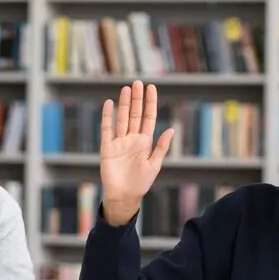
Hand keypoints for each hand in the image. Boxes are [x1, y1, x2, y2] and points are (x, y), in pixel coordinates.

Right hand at [98, 81, 173, 225]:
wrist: (124, 196)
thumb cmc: (141, 183)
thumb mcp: (154, 165)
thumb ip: (161, 147)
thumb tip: (171, 130)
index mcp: (145, 142)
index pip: (148, 118)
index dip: (150, 103)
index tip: (151, 88)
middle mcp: (132, 139)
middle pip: (134, 114)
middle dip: (136, 99)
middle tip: (138, 83)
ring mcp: (119, 142)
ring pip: (122, 119)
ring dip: (124, 104)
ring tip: (126, 89)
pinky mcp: (107, 148)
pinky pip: (107, 129)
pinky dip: (107, 117)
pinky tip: (109, 104)